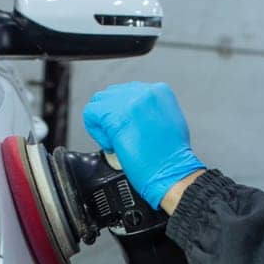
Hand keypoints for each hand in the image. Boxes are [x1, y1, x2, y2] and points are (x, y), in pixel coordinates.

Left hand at [82, 82, 206, 208]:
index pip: (128, 91)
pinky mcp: (114, 116)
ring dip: (103, 122)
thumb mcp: (169, 120)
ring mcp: (128, 102)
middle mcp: (144, 91)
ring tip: (116, 140)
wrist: (171, 172)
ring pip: (99, 102)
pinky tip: (111, 144)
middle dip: (112, 116)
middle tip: (121, 136)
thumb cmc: (172, 156)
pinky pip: (91, 114)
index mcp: (159, 90)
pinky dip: (96, 131)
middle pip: (112, 95)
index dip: (124, 112)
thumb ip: (151, 109)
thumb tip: (133, 112)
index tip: (129, 128)